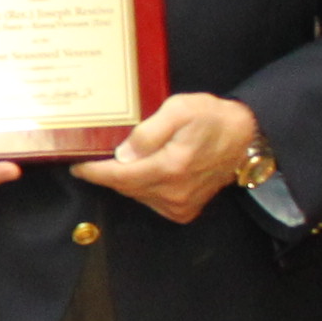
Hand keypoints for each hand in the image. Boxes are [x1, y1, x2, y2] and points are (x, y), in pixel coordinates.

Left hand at [69, 93, 265, 224]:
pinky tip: (140, 170)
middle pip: (125, 187)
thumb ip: (149, 132)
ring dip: (124, 180)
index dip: (94, 172)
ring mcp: (180, 206)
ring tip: (116, 160)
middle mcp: (173, 193)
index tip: (76, 165)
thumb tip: (123, 154)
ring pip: (136, 195)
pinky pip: (151, 201)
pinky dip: (140, 187)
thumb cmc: (211, 117)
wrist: (245, 137)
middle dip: (106, 173)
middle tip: (92, 156)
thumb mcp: (180, 109)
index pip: (119, 176)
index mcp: (170, 168)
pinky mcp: (185, 211)